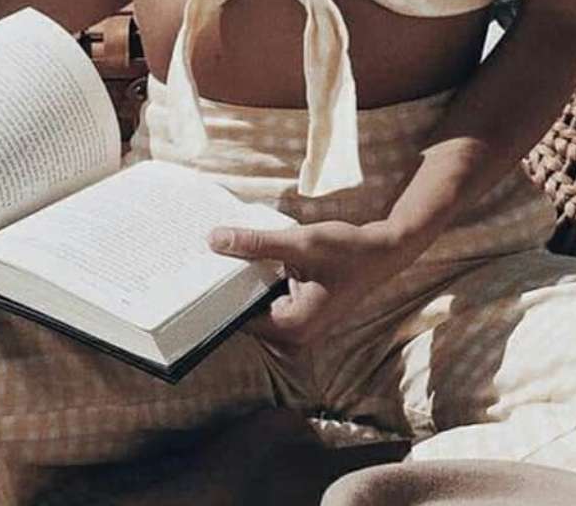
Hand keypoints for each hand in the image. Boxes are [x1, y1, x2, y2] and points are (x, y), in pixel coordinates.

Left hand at [208, 220, 420, 347]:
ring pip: (256, 304)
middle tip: (198, 259)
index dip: (215, 295)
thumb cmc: (348, 250)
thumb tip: (214, 240)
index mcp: (290, 327)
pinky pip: (269, 299)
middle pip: (244, 312)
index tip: (192, 274)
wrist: (383, 251)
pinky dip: (259, 280)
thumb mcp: (299, 243)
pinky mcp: (301, 313)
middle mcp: (293, 335)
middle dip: (226, 286)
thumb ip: (256, 243)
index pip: (236, 318)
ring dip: (243, 281)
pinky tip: (246, 257)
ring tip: (217, 255)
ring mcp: (298, 327)